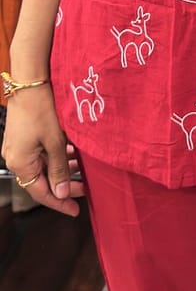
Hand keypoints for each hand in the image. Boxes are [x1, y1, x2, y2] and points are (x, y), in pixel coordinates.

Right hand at [2, 87, 84, 215]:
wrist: (30, 81)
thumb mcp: (55, 142)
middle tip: (85, 189)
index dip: (59, 202)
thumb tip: (61, 193)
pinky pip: (41, 153)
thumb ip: (59, 170)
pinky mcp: (23, 136)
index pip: (40, 193)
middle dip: (64, 185)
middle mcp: (16, 158)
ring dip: (62, 169)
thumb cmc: (41, 109)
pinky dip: (56, 156)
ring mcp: (18, 146)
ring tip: (82, 169)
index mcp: (20, 163)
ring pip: (43, 166)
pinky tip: (72, 153)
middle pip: (42, 180)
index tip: (75, 209)